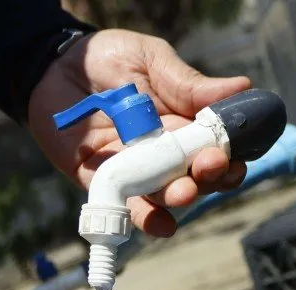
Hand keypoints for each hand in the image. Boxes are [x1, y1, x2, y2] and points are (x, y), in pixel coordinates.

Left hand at [28, 29, 250, 236]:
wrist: (53, 64)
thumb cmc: (107, 59)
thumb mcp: (152, 61)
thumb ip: (189, 84)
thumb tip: (241, 87)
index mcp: (184, 125)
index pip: (216, 149)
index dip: (230, 157)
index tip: (234, 155)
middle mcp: (164, 154)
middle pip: (197, 177)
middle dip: (208, 177)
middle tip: (209, 166)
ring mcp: (136, 171)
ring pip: (165, 196)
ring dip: (179, 198)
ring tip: (183, 191)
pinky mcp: (103, 182)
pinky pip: (127, 208)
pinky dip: (146, 220)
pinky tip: (163, 225)